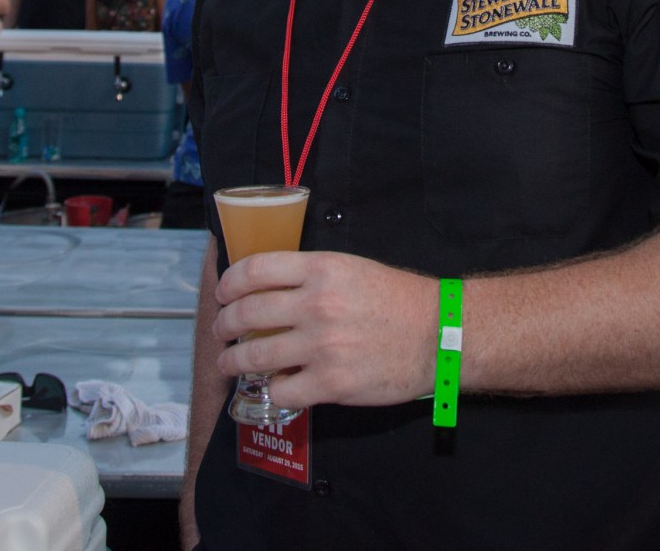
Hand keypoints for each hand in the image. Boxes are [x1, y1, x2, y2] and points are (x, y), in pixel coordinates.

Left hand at [213, 251, 435, 411]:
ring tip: (229, 362)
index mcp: (322, 269)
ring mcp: (322, 346)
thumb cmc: (397, 299)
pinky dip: (273, 389)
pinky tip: (275, 384)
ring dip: (234, 360)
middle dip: (225, 324)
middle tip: (221, 330)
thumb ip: (311, 275)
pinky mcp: (332, 384)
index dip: (230, 282)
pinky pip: (283, 391)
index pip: (256, 269)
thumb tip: (269, 286)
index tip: (223, 293)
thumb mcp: (351, 268)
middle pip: (247, 313)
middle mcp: (317, 304)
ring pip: (256, 356)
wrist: (437, 334)